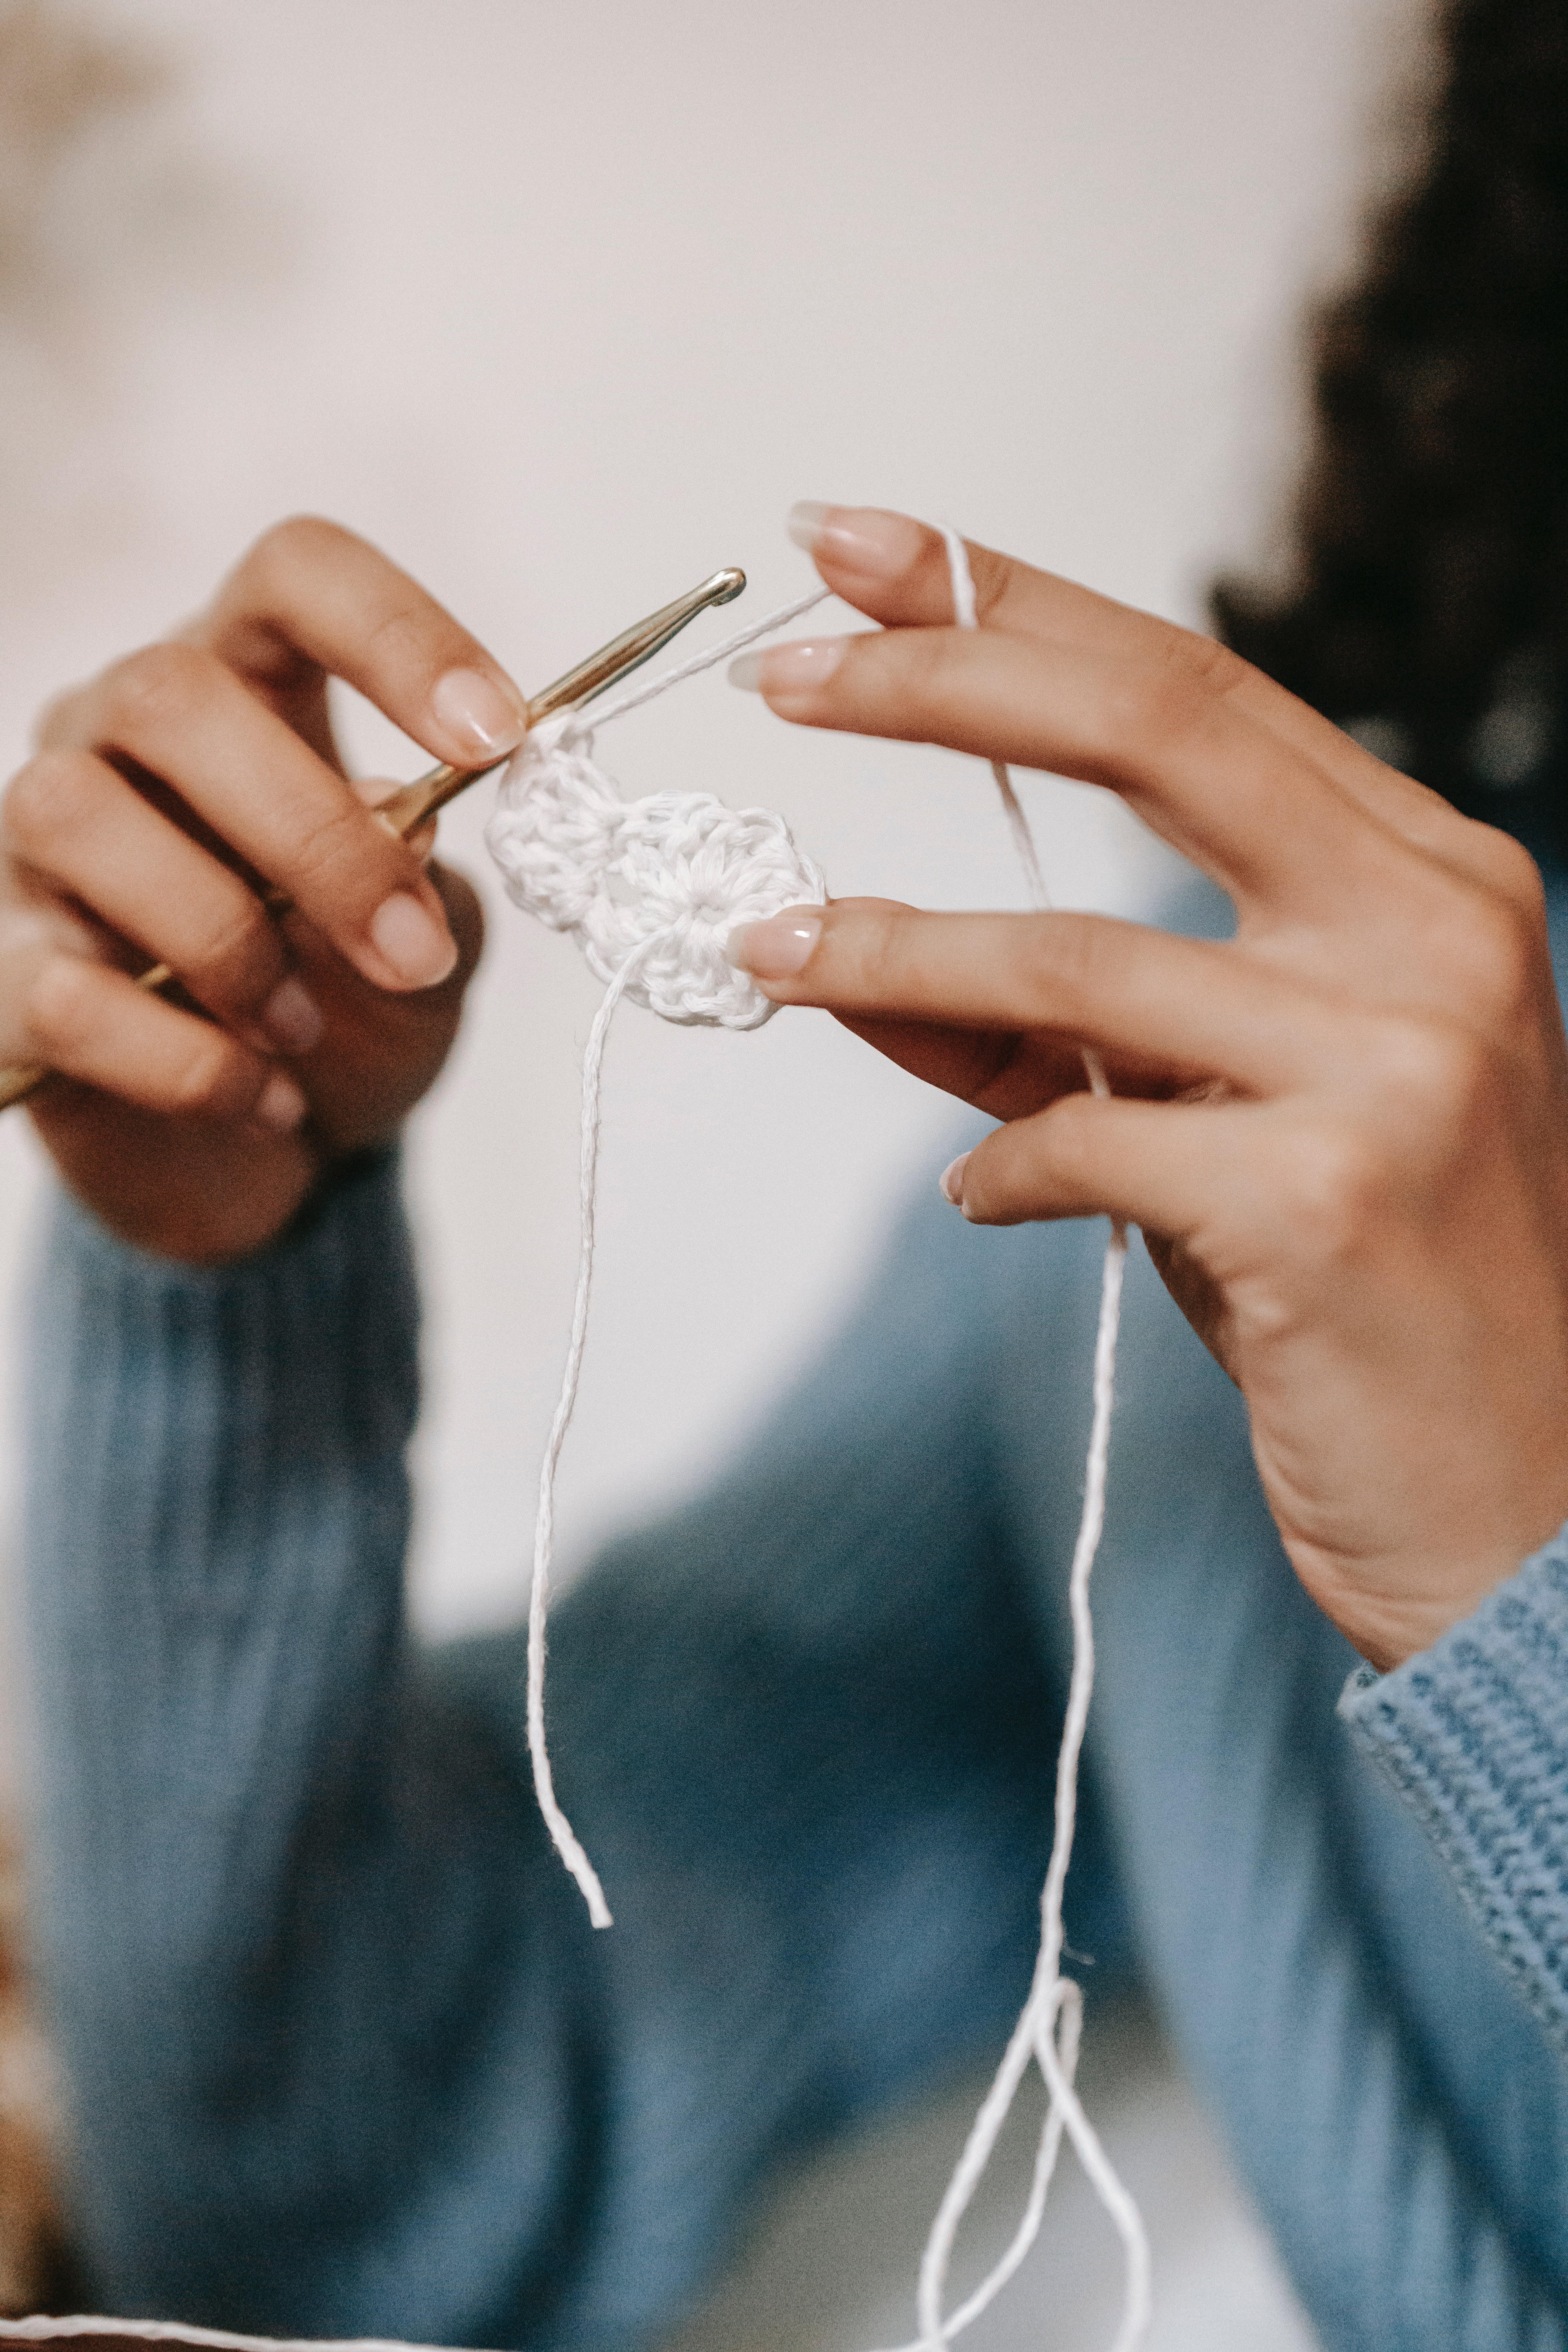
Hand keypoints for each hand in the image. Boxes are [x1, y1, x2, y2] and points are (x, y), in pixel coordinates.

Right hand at [1, 518, 525, 1262]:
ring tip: (303, 1028)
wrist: (277, 1155)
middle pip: (173, 694)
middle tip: (410, 950)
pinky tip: (260, 1096)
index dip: (396, 633)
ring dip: (228, 939)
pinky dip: (186, 1059)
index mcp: (245, 688)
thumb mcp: (428, 946)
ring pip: (82, 819)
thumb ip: (430, 881)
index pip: (295, 576)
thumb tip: (410, 829)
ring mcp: (37, 848)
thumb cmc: (350, 1009)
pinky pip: (67, 993)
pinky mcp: (3, 975)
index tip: (499, 737)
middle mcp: (115, 736)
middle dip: (316, 832)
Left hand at [729, 506, 1567, 1668]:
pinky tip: (981, 1195)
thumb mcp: (1230, 1119)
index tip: (865, 549)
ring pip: (1078, 958)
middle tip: (784, 666)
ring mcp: (1398, 1061)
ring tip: (771, 956)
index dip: (1018, 608)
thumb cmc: (1373, 1298)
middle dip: (946, 680)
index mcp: (1428, 884)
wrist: (1531, 1508)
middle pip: (1158, 732)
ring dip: (892, 955)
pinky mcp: (1332, 1197)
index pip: (1198, 691)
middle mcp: (1436, 937)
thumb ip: (1061, 1029)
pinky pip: (1087, 1142)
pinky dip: (1001, 1166)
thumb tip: (855, 955)